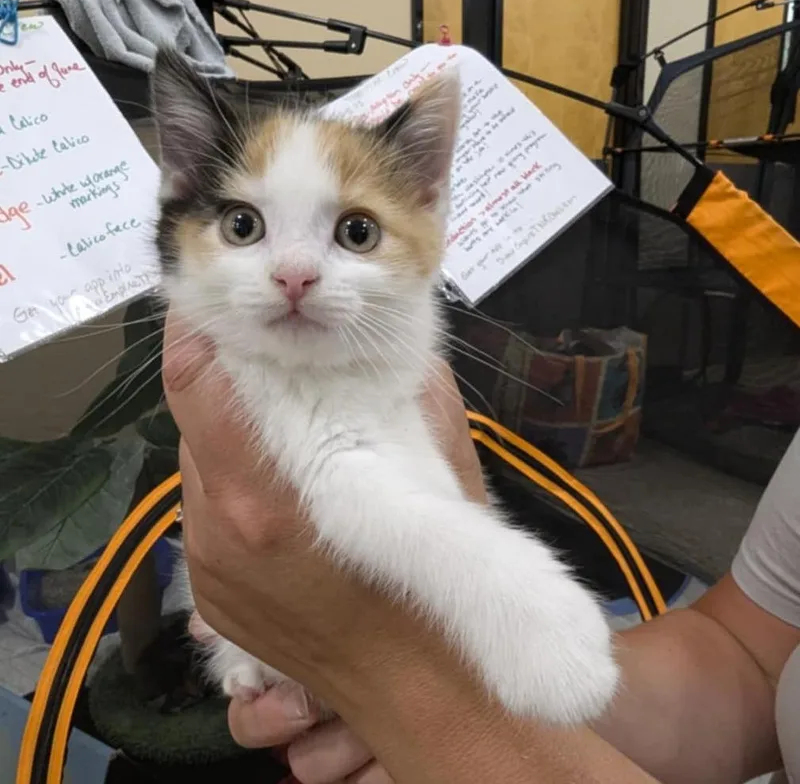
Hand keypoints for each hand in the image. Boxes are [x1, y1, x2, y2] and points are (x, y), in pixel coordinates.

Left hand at [163, 313, 485, 775]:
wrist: (423, 687)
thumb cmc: (438, 576)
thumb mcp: (438, 464)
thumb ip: (409, 389)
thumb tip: (391, 338)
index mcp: (261, 495)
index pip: (194, 383)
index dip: (201, 330)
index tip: (221, 303)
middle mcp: (216, 530)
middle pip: (196, 425)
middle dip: (231, 391)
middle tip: (276, 374)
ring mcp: (206, 570)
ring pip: (200, 472)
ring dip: (234, 444)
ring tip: (290, 444)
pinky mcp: (209, 598)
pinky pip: (209, 517)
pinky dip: (237, 491)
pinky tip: (286, 501)